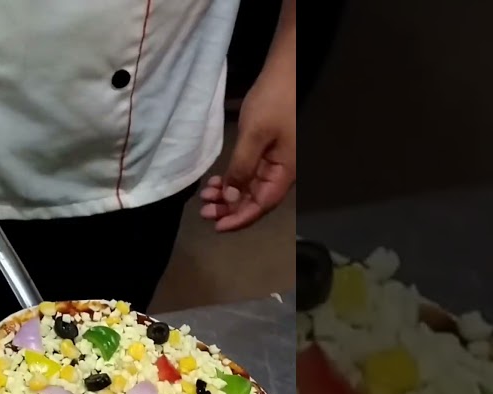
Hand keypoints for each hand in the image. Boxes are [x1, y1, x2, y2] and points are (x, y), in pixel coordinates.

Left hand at [200, 73, 295, 231]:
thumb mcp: (254, 135)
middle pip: (256, 200)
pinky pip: (251, 173)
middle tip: (204, 211)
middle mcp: (284, 171)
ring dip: (229, 195)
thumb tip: (229, 198)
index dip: (239, 218)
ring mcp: (277, 160)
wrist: (288, 68)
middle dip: (229, 208)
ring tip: (206, 197)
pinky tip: (217, 181)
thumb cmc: (274, 100)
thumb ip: (242, 169)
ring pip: (251, 187)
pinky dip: (233, 179)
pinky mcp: (270, 149)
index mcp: (286, 171)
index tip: (216, 226)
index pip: (262, 206)